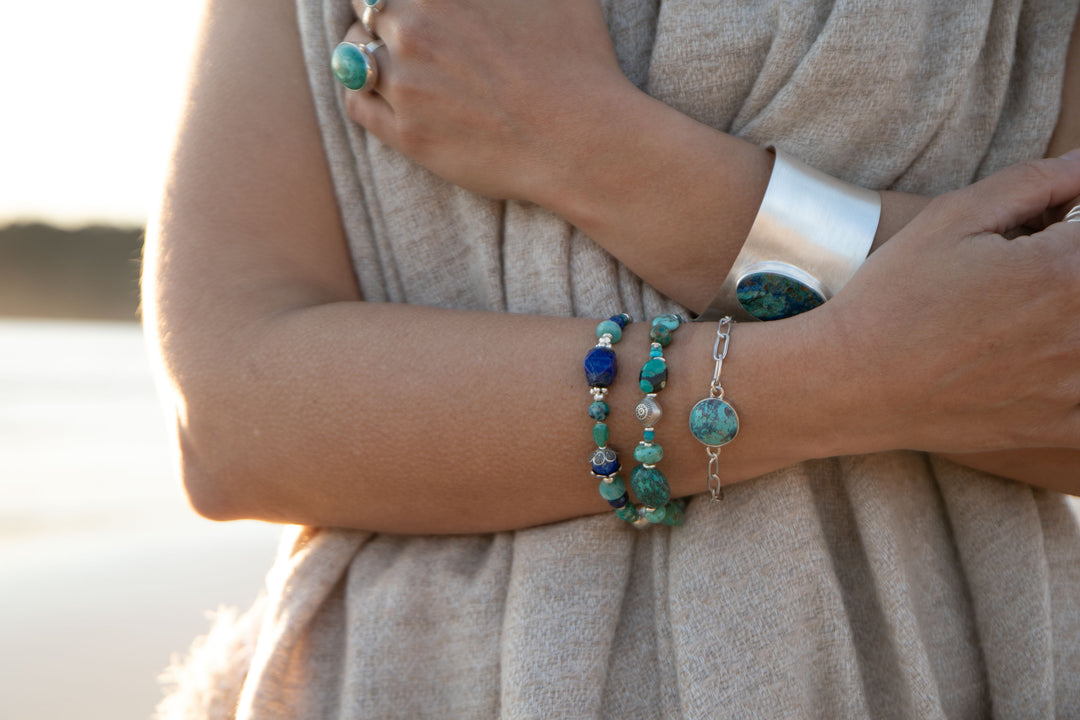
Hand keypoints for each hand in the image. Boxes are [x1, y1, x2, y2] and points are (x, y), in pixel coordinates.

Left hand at [339, 0, 631, 201]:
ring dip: (364, 54)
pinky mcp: (406, 133)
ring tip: (384, 61)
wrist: (582, 140)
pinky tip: (381, 94)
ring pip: (350, 57)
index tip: (397, 1)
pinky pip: (355, 104)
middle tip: (391, 26)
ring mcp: (405, 84)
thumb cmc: (579, 61)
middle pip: (360, 6)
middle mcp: (412, 30)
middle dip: (373, 13)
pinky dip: (361, 94)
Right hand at [819, 151, 1079, 454]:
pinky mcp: (1055, 426)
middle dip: (1065, 275)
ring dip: (1070, 325)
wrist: (849, 382)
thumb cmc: (892, 296)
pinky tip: (1047, 365)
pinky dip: (1076, 382)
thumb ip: (1034, 181)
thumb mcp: (951, 217)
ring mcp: (1072, 386)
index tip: (1045, 238)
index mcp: (1064, 271)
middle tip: (1022, 283)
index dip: (1069, 230)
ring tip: (1020, 320)